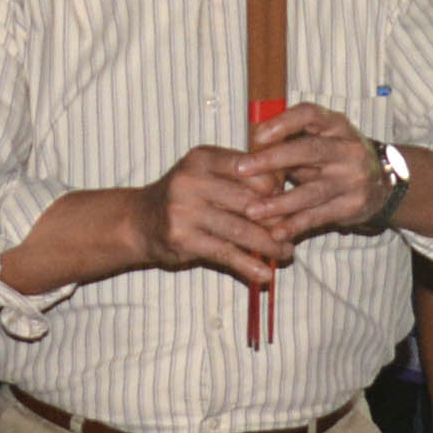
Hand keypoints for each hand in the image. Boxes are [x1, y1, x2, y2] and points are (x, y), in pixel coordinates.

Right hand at [148, 145, 306, 286]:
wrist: (138, 221)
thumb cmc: (183, 196)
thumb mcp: (205, 173)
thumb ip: (239, 176)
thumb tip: (287, 188)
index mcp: (203, 158)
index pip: (252, 169)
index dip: (276, 187)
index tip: (291, 202)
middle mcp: (192, 180)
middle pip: (249, 201)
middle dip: (277, 219)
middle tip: (294, 231)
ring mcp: (184, 210)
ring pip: (240, 230)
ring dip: (268, 245)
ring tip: (285, 253)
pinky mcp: (182, 239)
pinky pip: (224, 253)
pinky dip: (247, 265)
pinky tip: (264, 274)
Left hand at [249, 103, 389, 238]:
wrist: (384, 183)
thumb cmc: (337, 157)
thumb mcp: (323, 140)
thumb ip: (292, 143)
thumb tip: (251, 150)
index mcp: (337, 126)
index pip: (310, 115)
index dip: (284, 122)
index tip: (258, 136)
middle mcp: (348, 149)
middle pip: (309, 151)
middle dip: (272, 160)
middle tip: (242, 169)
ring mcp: (353, 179)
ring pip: (312, 191)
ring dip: (279, 203)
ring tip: (252, 211)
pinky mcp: (353, 205)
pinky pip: (319, 216)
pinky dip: (295, 225)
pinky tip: (276, 232)